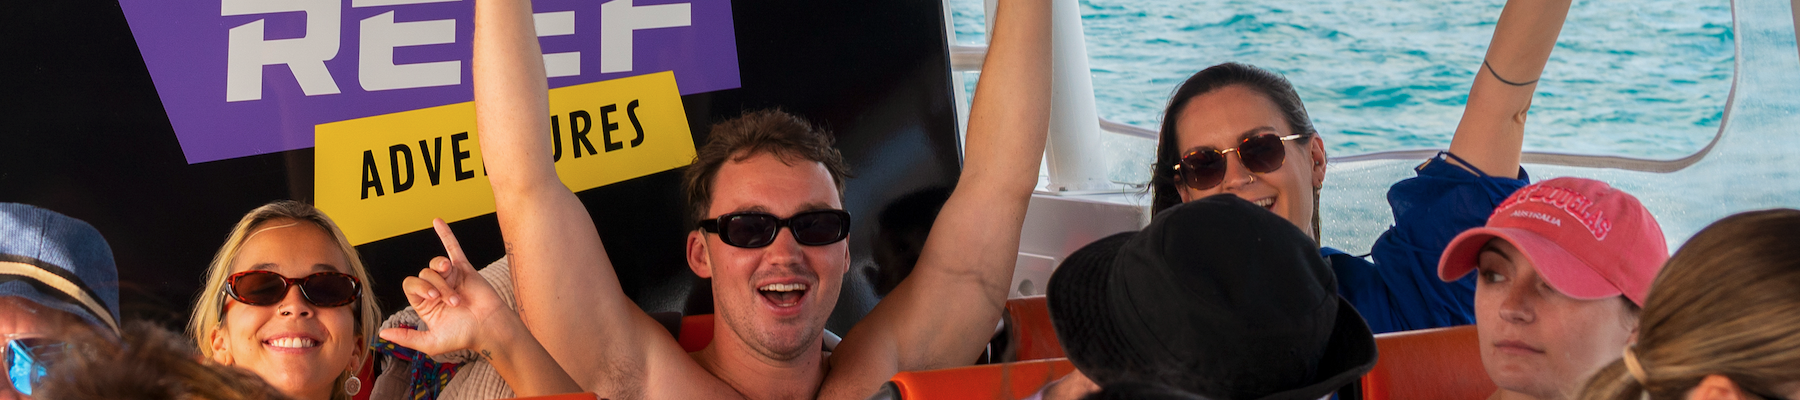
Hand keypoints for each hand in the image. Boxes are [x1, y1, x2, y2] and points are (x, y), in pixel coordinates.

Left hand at [378, 219, 516, 356]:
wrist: (489, 328)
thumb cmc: (463, 336)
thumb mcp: (430, 342)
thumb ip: (406, 337)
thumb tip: (382, 334)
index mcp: (426, 304)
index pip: (411, 286)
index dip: (419, 289)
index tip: (433, 299)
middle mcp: (436, 288)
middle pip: (424, 275)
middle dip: (435, 287)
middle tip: (449, 300)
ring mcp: (450, 277)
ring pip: (437, 266)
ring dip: (445, 280)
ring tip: (456, 294)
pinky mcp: (465, 269)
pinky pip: (453, 248)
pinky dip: (445, 234)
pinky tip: (437, 221)